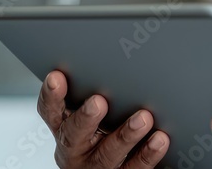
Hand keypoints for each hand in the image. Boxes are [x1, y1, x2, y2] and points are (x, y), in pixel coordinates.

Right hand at [37, 70, 169, 167]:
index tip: (56, 77)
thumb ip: (92, 92)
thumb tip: (110, 54)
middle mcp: (75, 149)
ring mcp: (96, 165)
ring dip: (125, 135)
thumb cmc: (103, 130)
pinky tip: (159, 139)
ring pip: (107, 153)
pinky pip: (133, 167)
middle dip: (85, 117)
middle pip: (74, 134)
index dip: (51, 96)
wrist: (111, 168)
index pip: (52, 111)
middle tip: (98, 101)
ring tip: (143, 118)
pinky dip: (147, 153)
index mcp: (64, 127)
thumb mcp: (90, 115)